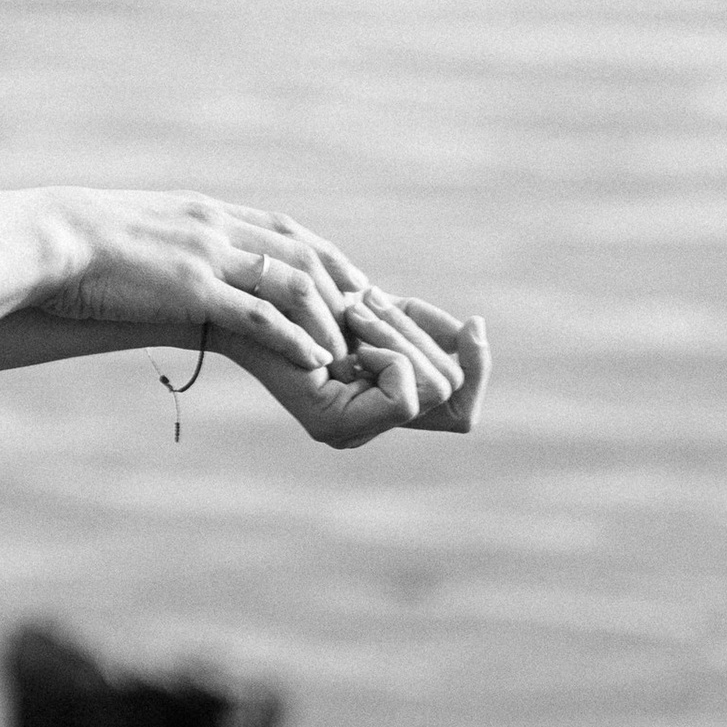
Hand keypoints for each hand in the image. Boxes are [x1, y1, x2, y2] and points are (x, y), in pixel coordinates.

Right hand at [32, 188, 480, 435]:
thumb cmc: (79, 244)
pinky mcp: (192, 287)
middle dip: (345, 288)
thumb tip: (180, 261)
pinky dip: (294, 336)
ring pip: (294, 281)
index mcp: (207, 212)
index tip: (354, 288)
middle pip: (306, 252)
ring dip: (329, 319)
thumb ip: (174, 241)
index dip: (328, 261)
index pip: (287, 232)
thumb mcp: (140, 232)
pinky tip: (316, 362)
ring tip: (351, 354)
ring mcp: (208, 254)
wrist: (46, 238)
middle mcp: (218, 226)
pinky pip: (259, 312)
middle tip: (374, 324)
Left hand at [236, 293, 488, 447]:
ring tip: (355, 312)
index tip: (473, 324)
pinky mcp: (333, 427)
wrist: (248, 292)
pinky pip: (406, 396)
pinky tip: (350, 336)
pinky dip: (389, 354)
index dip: (478, 368)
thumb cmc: (309, 296)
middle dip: (419, 334)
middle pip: (450, 389)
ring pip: (433, 386)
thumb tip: (475, 330)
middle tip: (367, 305)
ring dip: (400, 335)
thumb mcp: (384, 311)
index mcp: (380, 404)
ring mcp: (350, 434)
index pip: (461, 411)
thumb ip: (427, 329)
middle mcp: (368, 428)